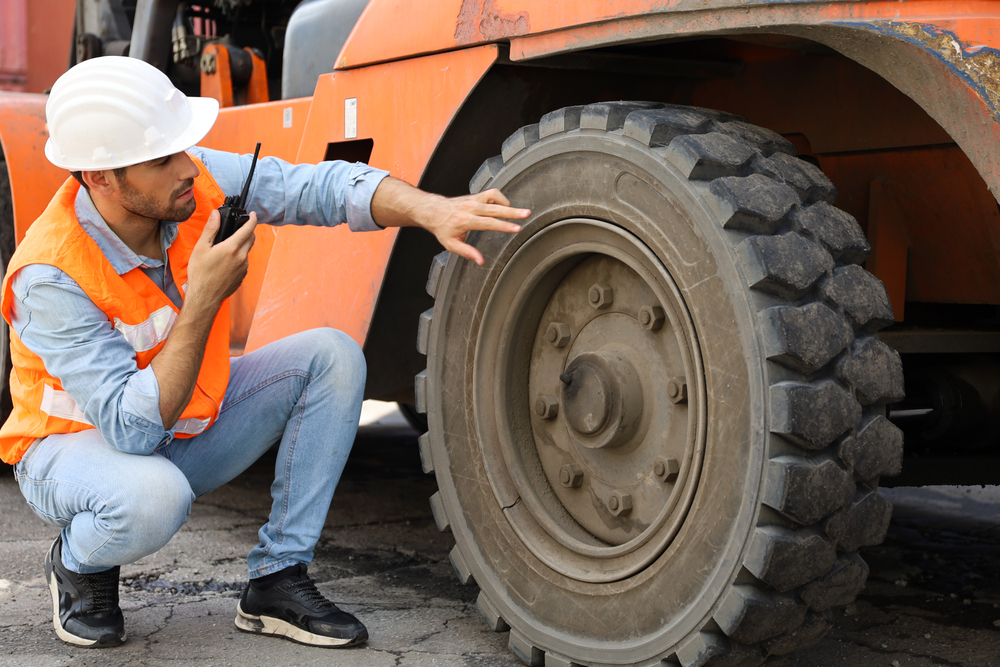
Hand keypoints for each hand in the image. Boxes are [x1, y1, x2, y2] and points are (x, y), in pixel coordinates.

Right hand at [186, 210, 257, 305]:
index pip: (248, 229)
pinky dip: (239, 257)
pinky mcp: (242, 275)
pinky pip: (244, 262)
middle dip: (248, 231)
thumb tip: (216, 214)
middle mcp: (241, 257)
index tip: (254, 214)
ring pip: (247, 251)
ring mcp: (243, 268)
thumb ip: (211, 229)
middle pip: (251, 239)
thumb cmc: (200, 273)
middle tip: (238, 228)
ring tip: (227, 246)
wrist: (205, 296)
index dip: (253, 219)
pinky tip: (226, 260)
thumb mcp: (201, 248)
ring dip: (242, 245)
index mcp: (231, 248)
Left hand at [370, 178, 529, 265]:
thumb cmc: (442, 228)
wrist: (433, 210)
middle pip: (496, 208)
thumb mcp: (451, 244)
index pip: (489, 223)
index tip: (517, 228)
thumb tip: (481, 261)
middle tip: (526, 214)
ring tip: (516, 213)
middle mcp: (470, 208)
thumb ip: (467, 252)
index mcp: (465, 221)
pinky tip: (503, 207)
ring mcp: (473, 200)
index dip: (504, 226)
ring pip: (495, 197)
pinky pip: (492, 194)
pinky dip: (500, 199)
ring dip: (507, 204)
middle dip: (513, 212)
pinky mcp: (475, 195)